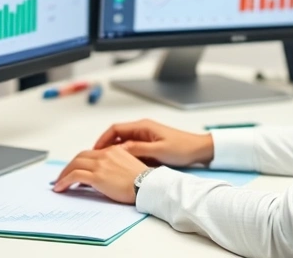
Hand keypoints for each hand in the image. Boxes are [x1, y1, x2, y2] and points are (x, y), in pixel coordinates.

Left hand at [52, 145, 148, 203]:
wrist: (147, 186)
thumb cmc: (142, 181)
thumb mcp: (128, 166)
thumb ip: (114, 165)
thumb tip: (102, 175)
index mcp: (113, 150)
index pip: (91, 154)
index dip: (81, 162)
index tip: (75, 170)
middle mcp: (105, 154)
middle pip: (80, 157)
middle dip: (69, 167)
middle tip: (63, 176)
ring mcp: (100, 165)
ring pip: (75, 165)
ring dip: (64, 174)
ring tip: (59, 183)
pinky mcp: (97, 176)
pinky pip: (74, 176)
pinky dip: (64, 181)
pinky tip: (60, 188)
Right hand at [94, 118, 213, 166]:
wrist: (198, 149)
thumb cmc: (182, 148)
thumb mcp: (158, 151)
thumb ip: (138, 149)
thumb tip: (118, 151)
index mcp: (143, 126)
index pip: (115, 129)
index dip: (102, 140)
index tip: (94, 151)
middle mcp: (142, 129)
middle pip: (116, 135)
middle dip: (105, 146)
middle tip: (95, 159)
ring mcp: (145, 136)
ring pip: (123, 142)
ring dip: (113, 151)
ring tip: (104, 164)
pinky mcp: (149, 144)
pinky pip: (131, 147)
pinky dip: (123, 154)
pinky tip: (120, 165)